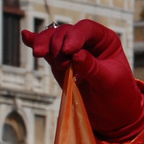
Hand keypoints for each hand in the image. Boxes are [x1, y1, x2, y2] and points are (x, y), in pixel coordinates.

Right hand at [22, 20, 143, 138]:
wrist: (112, 115)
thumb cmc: (117, 95)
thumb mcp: (109, 81)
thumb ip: (91, 67)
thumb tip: (74, 55)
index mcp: (105, 40)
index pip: (86, 29)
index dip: (74, 36)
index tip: (67, 52)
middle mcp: (88, 42)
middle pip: (66, 32)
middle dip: (57, 43)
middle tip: (59, 64)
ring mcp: (72, 52)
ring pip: (54, 39)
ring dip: (45, 44)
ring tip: (39, 54)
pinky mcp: (61, 64)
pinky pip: (48, 52)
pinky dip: (36, 43)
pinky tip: (26, 36)